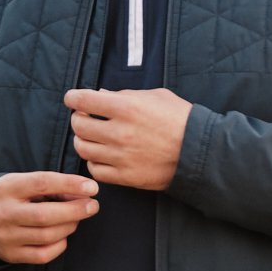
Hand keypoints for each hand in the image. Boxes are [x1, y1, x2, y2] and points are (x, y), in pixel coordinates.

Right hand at [0, 171, 99, 264]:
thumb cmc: (10, 197)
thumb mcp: (22, 182)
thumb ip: (49, 186)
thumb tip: (81, 193)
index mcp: (8, 188)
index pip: (42, 183)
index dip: (70, 184)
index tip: (92, 187)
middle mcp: (5, 213)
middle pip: (46, 215)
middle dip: (75, 210)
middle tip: (93, 206)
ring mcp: (7, 237)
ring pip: (47, 235)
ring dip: (69, 226)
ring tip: (76, 218)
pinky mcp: (11, 255)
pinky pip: (43, 255)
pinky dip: (59, 245)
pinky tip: (63, 236)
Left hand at [64, 87, 191, 189]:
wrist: (199, 152)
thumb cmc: (180, 119)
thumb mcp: (155, 95)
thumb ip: (125, 94)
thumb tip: (101, 94)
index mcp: (127, 107)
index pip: (84, 100)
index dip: (73, 97)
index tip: (72, 98)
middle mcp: (120, 132)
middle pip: (79, 125)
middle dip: (78, 118)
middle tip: (84, 117)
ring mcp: (121, 156)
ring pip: (83, 148)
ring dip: (83, 140)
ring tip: (91, 136)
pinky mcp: (125, 176)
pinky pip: (95, 170)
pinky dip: (93, 162)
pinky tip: (101, 155)